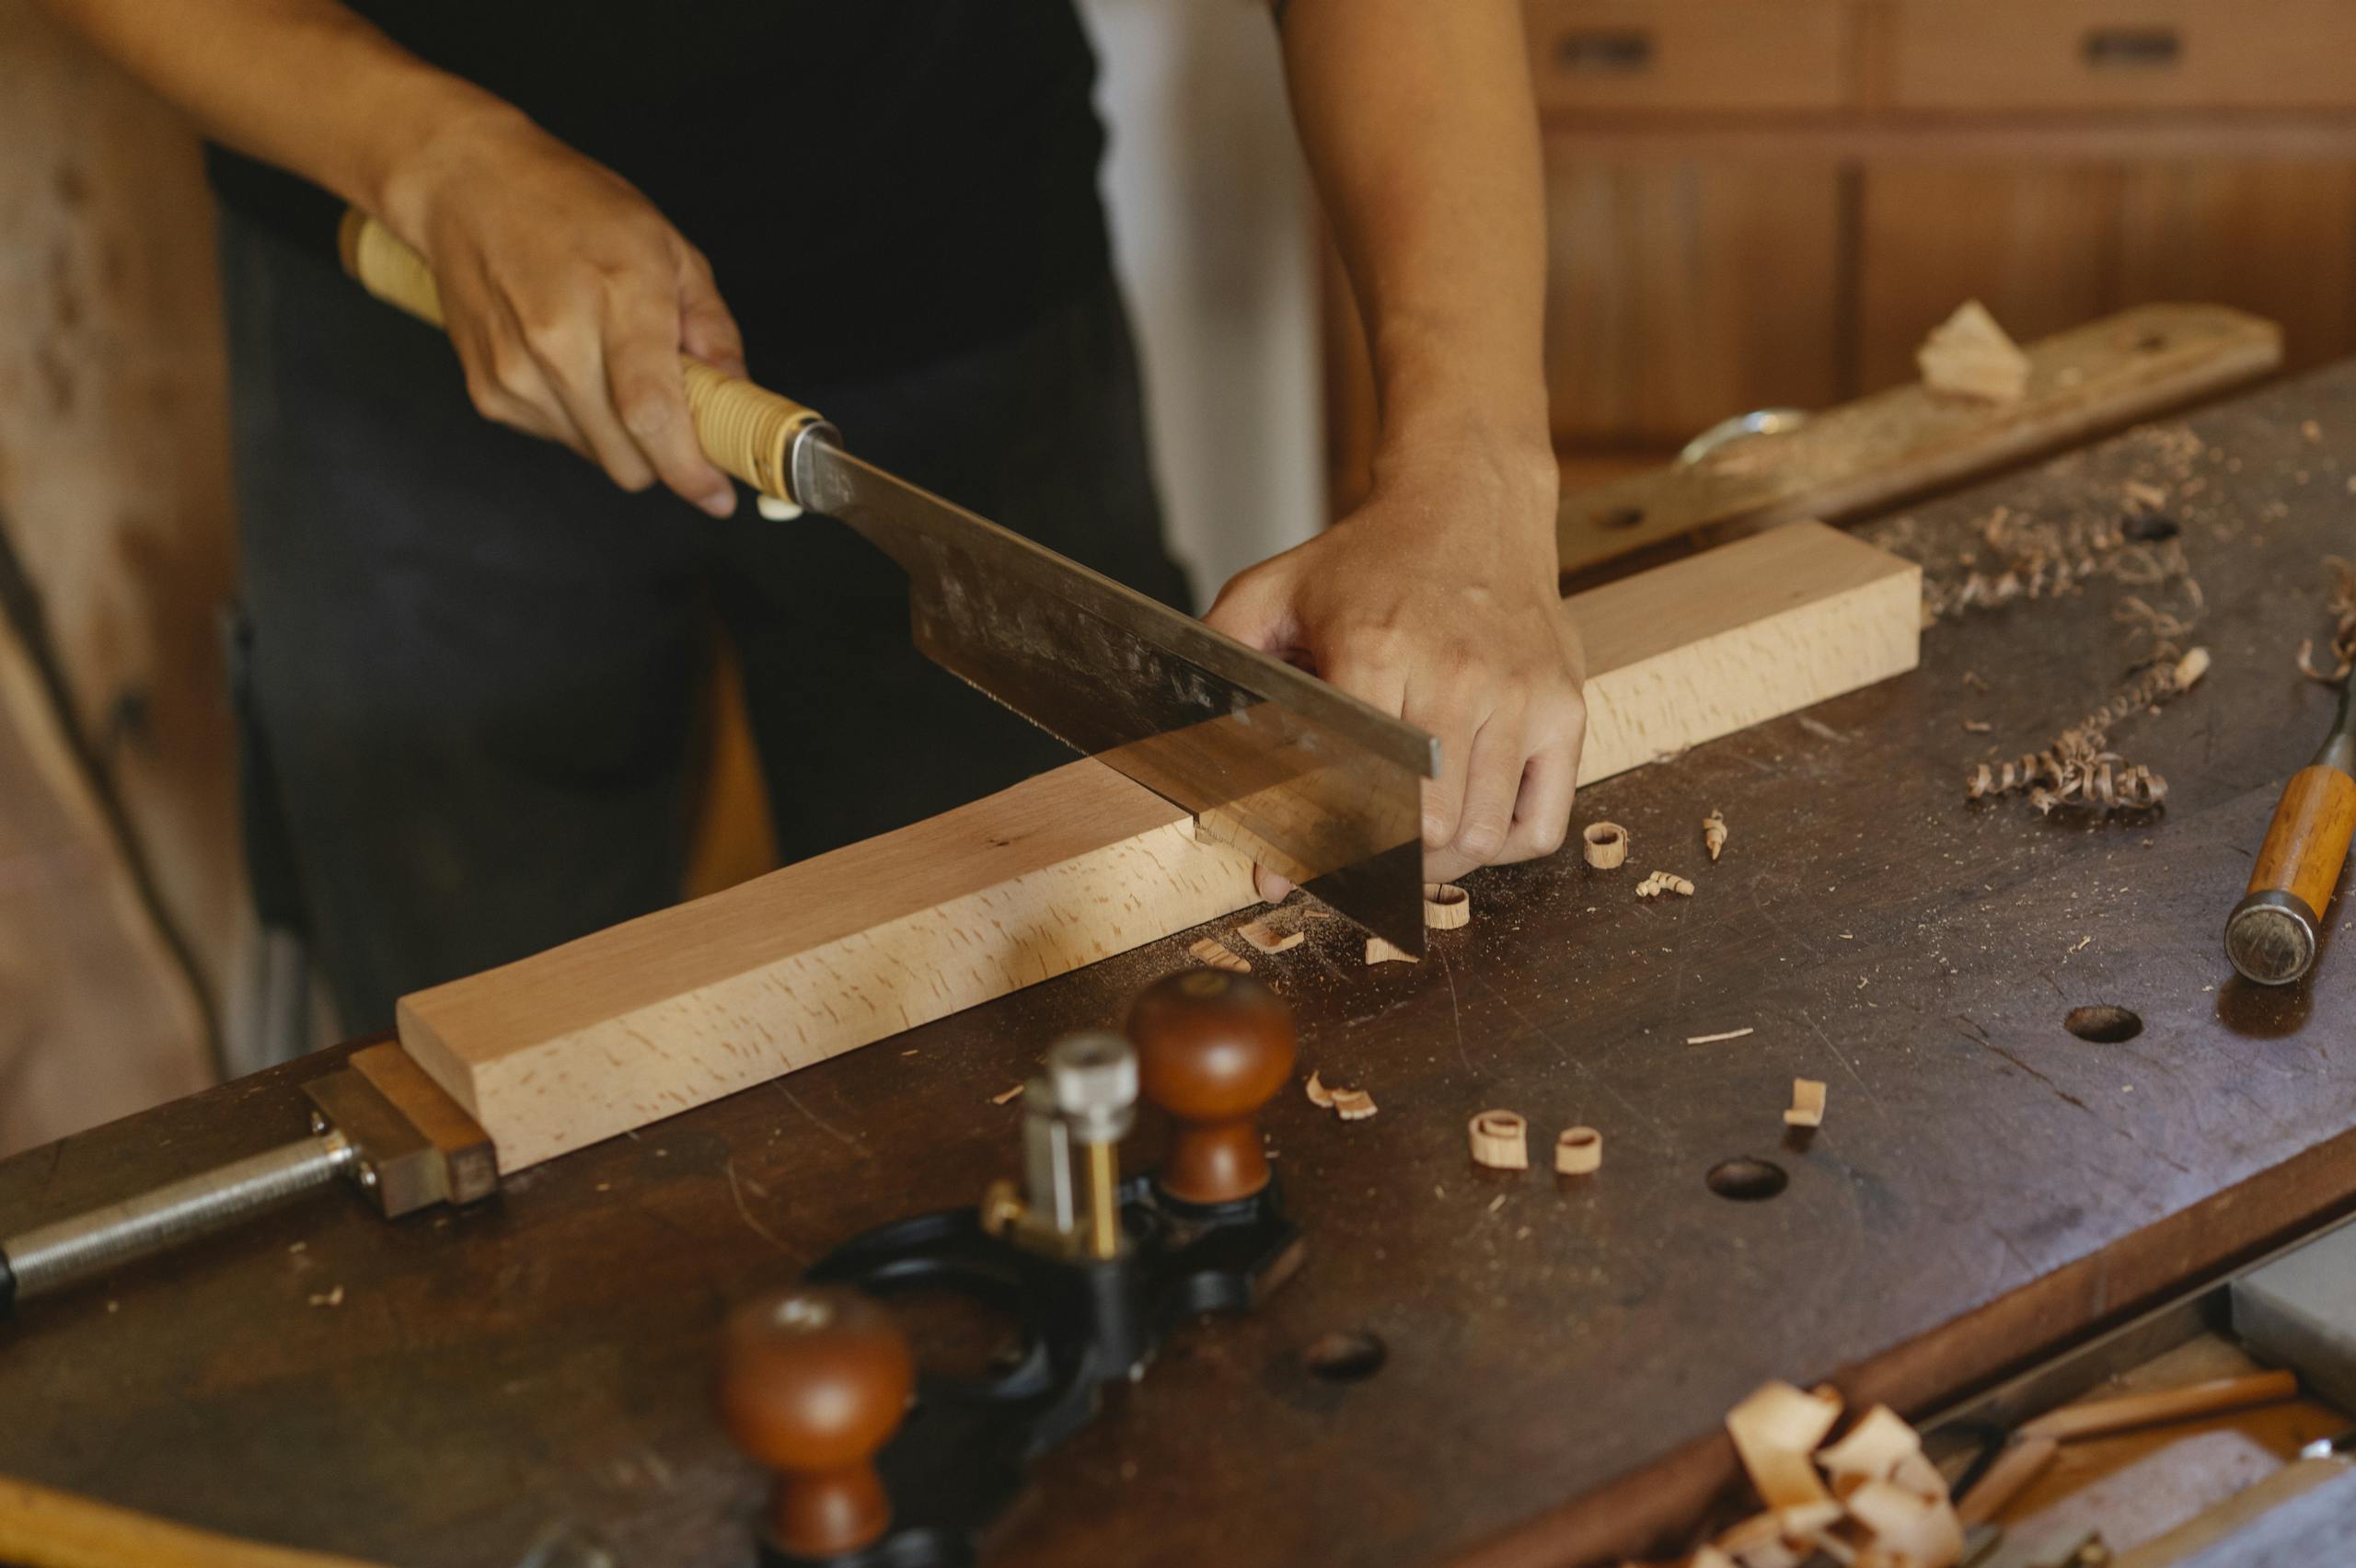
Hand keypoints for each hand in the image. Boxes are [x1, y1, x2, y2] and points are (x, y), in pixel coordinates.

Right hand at [379, 110, 745, 516]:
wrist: (466, 186)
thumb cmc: (570, 206)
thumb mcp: (668, 248)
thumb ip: (713, 328)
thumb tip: (738, 395)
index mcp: (618, 301)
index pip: (653, 416)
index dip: (690, 471)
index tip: (716, 495)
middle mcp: (558, 343)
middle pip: (627, 460)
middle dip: (663, 456)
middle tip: (674, 412)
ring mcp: (516, 373)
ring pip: (596, 457)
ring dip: (621, 435)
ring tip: (611, 366)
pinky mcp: (489, 392)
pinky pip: (558, 438)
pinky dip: (581, 420)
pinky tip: (571, 364)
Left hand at [1205, 439, 1585, 900]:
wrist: (1471, 502)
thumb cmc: (1372, 558)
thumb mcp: (1277, 590)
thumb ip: (1227, 663)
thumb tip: (1198, 759)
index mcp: (1377, 650)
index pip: (1357, 786)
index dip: (1326, 840)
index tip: (1297, 869)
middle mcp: (1457, 676)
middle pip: (1425, 828)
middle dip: (1386, 861)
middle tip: (1361, 857)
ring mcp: (1521, 694)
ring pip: (1482, 834)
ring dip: (1441, 863)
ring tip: (1413, 849)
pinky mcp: (1565, 705)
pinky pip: (1543, 819)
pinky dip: (1505, 845)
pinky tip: (1471, 826)